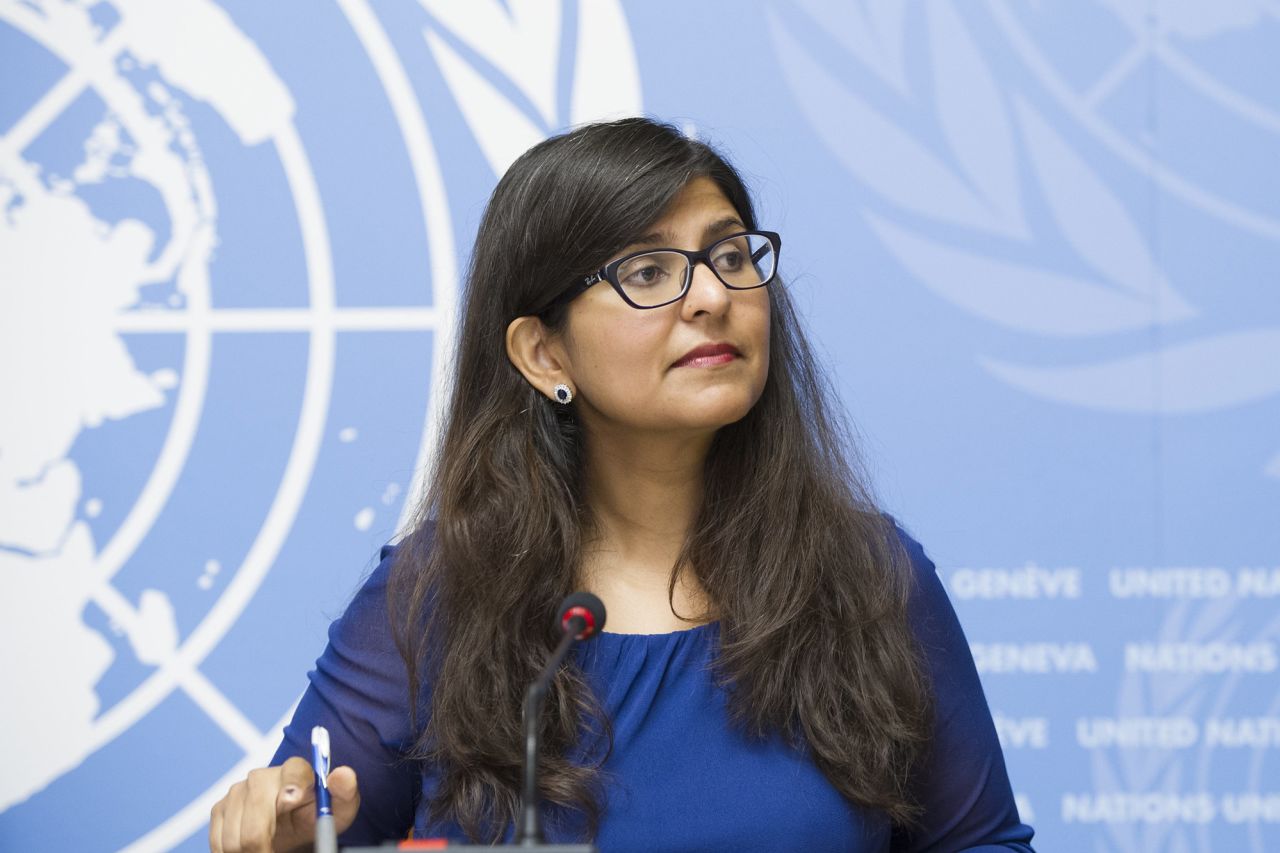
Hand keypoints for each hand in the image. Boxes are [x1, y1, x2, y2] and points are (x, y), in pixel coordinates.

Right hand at [209, 755, 360, 852]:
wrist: (293, 825)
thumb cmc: (317, 816)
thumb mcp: (340, 808)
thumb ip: (345, 791)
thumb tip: (343, 774)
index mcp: (295, 769)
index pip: (292, 773)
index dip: (291, 790)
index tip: (292, 804)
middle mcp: (262, 776)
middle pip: (257, 817)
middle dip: (265, 846)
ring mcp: (237, 791)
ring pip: (236, 838)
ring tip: (268, 851)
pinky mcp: (219, 809)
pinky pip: (219, 843)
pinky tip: (249, 851)